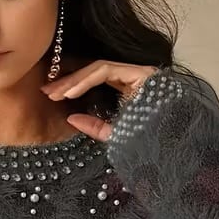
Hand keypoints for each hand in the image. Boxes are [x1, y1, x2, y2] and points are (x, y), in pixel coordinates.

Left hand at [40, 60, 160, 141]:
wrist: (171, 150)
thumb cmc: (147, 145)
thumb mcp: (115, 136)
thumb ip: (95, 127)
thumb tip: (72, 119)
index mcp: (129, 89)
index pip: (96, 80)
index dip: (72, 86)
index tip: (51, 95)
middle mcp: (134, 77)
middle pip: (94, 71)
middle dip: (68, 81)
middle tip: (47, 91)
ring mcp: (139, 72)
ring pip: (98, 68)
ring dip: (74, 80)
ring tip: (56, 93)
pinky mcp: (141, 72)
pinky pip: (106, 70)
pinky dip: (85, 79)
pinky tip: (70, 92)